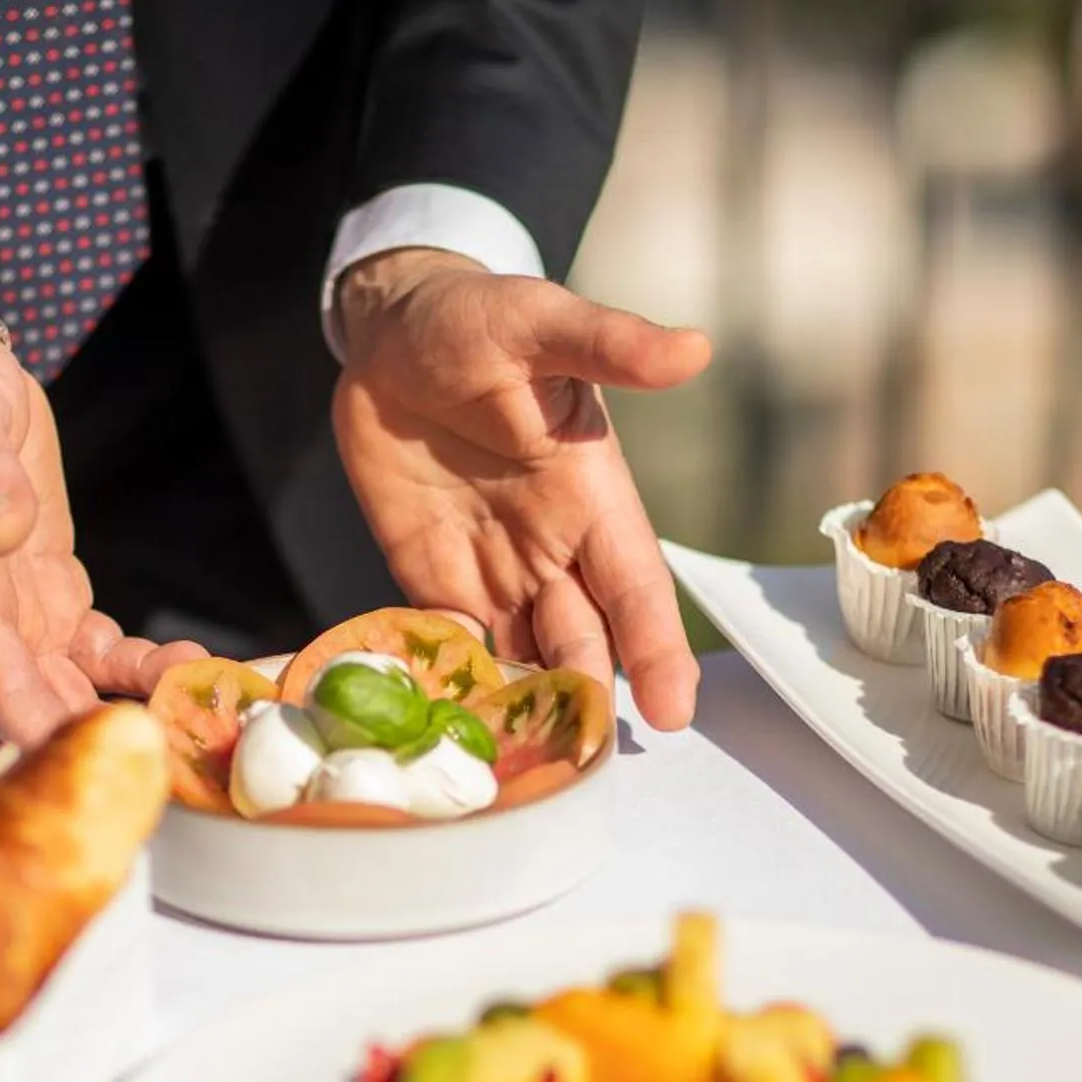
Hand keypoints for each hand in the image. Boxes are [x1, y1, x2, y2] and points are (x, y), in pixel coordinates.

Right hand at [0, 315, 203, 746]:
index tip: (81, 765)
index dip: (30, 730)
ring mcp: (21, 622)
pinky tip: (186, 668)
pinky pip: (98, 660)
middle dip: (84, 748)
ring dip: (126, 715)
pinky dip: (140, 673)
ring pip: (70, 698)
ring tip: (193, 710)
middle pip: (27, 715)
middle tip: (163, 766)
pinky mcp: (54, 605)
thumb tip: (3, 527)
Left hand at [332, 248, 712, 729]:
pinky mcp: (431, 577)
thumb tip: (692, 350)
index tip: (674, 711)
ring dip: (526, 705)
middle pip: (583, 638)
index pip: (636, 586)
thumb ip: (609, 344)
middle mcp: (551, 546)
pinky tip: (453, 724)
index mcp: (592, 496)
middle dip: (588, 697)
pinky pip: (451, 644)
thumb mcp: (541, 321)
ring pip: (524, 655)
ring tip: (525, 762)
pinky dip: (457, 684)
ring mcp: (491, 569)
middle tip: (587, 756)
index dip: (656, 648)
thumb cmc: (478, 319)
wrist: (389, 333)